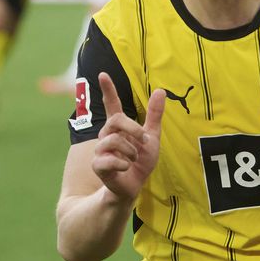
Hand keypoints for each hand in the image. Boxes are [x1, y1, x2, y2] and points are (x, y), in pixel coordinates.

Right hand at [92, 73, 165, 200]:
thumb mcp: (152, 137)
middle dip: (133, 129)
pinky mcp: (98, 165)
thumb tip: (161, 90)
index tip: (103, 74)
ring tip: (133, 159)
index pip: (111, 104)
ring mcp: (100, 150)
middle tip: (143, 140)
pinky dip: (123, 164)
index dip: (108, 90)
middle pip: (116, 120)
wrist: (134, 186)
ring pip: (114, 140)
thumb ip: (154, 115)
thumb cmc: (141, 161)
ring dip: (131, 151)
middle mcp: (106, 135)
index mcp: (119, 127)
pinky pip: (109, 159)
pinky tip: (126, 168)